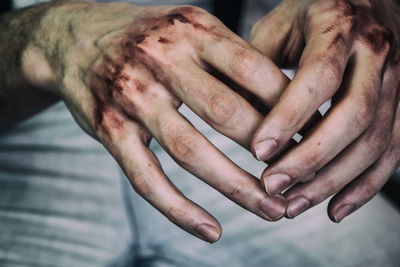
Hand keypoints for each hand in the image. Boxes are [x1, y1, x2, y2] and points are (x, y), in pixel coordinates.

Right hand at [24, 1, 289, 241]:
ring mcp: (131, 97)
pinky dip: (180, 210)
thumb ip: (232, 59)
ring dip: (238, 188)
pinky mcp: (108, 130)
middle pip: (228, 114)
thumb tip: (285, 102)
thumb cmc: (146, 37)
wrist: (72, 38)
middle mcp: (160, 60)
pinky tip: (212, 231)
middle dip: (272, 154)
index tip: (315, 136)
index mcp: (191, 30)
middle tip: (300, 179)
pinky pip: (147, 179)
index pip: (255, 72)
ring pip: (191, 152)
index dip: (292, 108)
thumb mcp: (190, 29)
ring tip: (272, 211)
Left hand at [250, 0, 399, 220]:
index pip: (319, 77)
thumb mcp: (277, 27)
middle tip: (272, 187)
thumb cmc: (310, 13)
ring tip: (293, 205)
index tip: (258, 152)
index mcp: (339, 26)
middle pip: (353, 115)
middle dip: (310, 159)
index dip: (289, 118)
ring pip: (374, 141)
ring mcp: (397, 80)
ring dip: (332, 181)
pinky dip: (364, 187)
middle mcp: (376, 52)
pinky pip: (391, 152)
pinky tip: (334, 208)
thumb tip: (237, 119)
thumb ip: (257, 66)